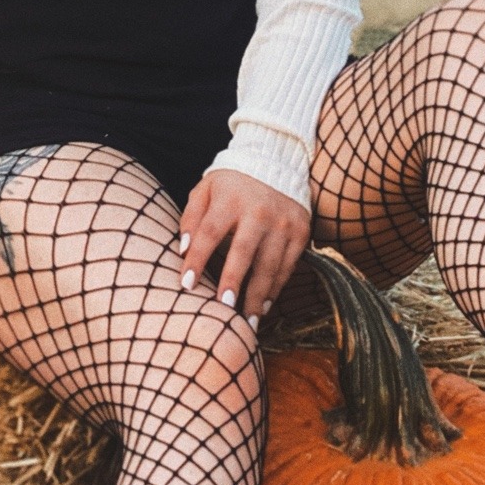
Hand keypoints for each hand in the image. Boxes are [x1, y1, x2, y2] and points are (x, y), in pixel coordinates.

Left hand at [178, 170, 310, 323]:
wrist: (277, 162)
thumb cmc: (232, 184)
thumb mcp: (205, 189)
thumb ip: (191, 217)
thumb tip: (183, 250)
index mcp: (230, 199)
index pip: (210, 232)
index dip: (197, 259)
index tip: (186, 285)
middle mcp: (259, 211)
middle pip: (243, 252)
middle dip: (233, 281)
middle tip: (223, 308)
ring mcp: (284, 222)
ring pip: (270, 265)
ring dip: (257, 295)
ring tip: (247, 321)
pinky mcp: (301, 231)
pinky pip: (288, 265)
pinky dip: (276, 287)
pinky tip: (264, 305)